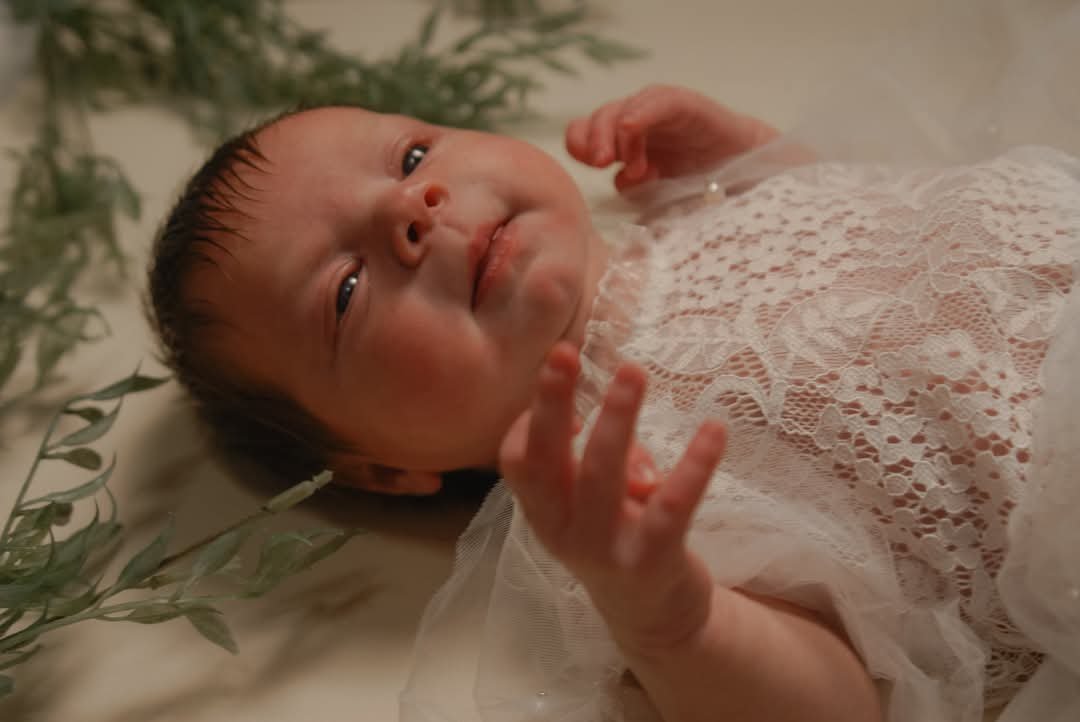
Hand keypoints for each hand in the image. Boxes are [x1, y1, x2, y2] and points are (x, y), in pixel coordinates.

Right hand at [499, 342, 727, 652]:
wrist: (654, 619)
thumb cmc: (618, 537)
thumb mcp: (593, 501)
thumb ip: (595, 459)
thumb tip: (611, 418)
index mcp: (542, 511)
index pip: (516, 458)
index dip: (533, 417)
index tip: (565, 383)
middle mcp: (562, 530)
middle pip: (544, 459)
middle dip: (552, 402)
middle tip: (563, 351)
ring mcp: (604, 547)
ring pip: (603, 474)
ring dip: (617, 418)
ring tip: (632, 372)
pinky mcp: (651, 559)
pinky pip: (674, 504)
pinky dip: (695, 464)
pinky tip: (715, 429)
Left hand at [565, 84, 777, 191]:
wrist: (743, 169)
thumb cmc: (696, 186)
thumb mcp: (655, 196)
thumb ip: (633, 192)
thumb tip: (617, 185)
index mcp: (620, 144)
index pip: (583, 135)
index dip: (580, 147)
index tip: (591, 168)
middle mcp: (634, 122)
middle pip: (597, 119)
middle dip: (593, 140)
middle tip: (600, 163)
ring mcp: (657, 110)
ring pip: (621, 109)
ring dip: (616, 133)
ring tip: (632, 163)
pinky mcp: (683, 104)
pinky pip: (657, 101)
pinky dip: (641, 112)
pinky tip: (632, 128)